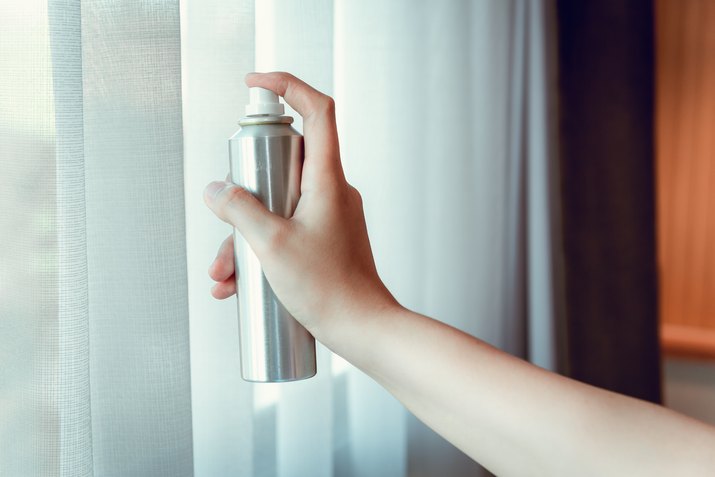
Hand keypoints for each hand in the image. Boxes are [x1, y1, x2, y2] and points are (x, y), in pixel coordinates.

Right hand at [203, 72, 396, 341]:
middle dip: (243, 193)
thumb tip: (216, 191)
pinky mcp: (324, 239)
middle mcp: (332, 191)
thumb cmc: (329, 289)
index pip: (316, 111)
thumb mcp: (272, 246)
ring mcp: (329, 216)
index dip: (288, 86)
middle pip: (283, 163)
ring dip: (244, 234)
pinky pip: (285, 230)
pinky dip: (259, 249)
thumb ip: (239, 211)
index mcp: (327, 180)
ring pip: (277, 205)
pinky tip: (237, 282)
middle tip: (225, 219)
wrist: (362, 328)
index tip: (255, 84)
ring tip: (224, 272)